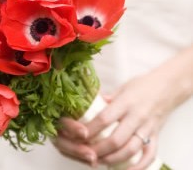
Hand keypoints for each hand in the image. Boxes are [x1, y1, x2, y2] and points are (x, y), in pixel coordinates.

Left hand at [53, 46, 192, 168]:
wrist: (168, 87)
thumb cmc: (142, 86)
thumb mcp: (121, 88)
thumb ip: (105, 100)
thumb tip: (86, 107)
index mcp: (126, 102)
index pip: (104, 119)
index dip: (90, 129)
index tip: (78, 135)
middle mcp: (137, 116)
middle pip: (116, 139)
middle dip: (98, 149)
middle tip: (85, 152)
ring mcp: (148, 128)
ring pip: (130, 150)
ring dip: (113, 159)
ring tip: (99, 161)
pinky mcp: (155, 136)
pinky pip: (149, 155)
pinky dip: (139, 166)